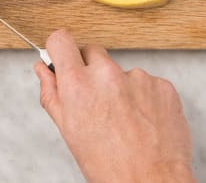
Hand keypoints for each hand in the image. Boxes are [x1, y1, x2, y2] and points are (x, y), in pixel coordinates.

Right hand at [35, 30, 193, 182]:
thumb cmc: (109, 165)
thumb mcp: (69, 131)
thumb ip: (52, 94)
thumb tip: (43, 70)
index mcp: (78, 85)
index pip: (61, 40)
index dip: (60, 48)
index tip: (63, 56)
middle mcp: (107, 74)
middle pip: (91, 51)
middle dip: (90, 69)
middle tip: (95, 100)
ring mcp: (138, 78)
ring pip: (121, 70)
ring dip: (119, 86)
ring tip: (124, 120)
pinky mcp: (162, 85)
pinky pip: (147, 82)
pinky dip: (144, 97)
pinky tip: (142, 121)